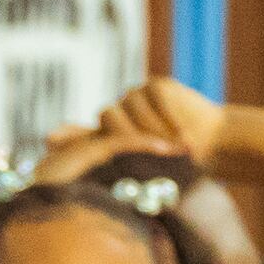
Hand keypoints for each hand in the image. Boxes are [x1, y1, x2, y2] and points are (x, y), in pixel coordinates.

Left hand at [36, 78, 225, 182]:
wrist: (214, 143)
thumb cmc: (180, 165)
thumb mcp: (147, 172)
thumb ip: (117, 170)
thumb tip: (79, 176)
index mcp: (109, 139)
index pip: (83, 135)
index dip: (68, 136)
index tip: (49, 140)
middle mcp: (118, 115)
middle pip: (108, 119)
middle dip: (132, 141)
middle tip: (156, 160)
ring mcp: (134, 98)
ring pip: (130, 109)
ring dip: (153, 133)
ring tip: (177, 153)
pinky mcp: (155, 87)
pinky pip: (153, 98)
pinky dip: (168, 119)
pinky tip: (185, 137)